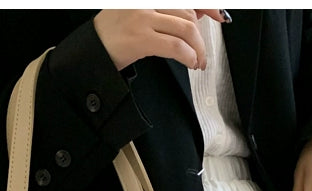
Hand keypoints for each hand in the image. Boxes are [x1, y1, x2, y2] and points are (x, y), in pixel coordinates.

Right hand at [93, 9, 223, 71]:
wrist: (91, 51)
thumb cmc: (113, 35)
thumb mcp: (139, 14)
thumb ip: (164, 14)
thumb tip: (193, 17)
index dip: (207, 6)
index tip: (219, 15)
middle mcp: (146, 1)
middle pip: (189, 13)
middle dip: (200, 37)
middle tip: (201, 54)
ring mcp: (143, 17)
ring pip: (186, 29)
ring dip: (198, 49)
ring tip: (197, 62)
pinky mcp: (140, 37)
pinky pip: (175, 46)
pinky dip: (189, 56)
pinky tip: (190, 63)